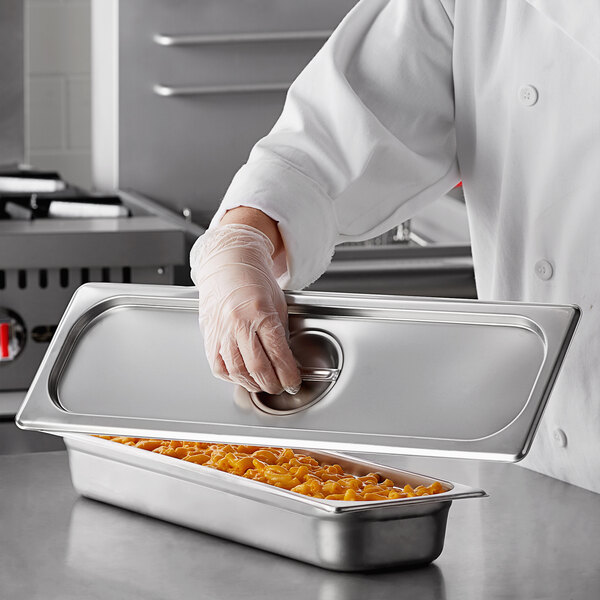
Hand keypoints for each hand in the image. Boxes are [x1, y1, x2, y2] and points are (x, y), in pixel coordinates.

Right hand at [190, 224, 301, 394]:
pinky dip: (233, 377)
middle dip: (273, 384)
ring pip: (238, 371)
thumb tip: (287, 361)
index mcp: (260, 313)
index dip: (288, 375)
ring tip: (263, 384)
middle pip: (258, 368)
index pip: (278, 354)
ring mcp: (221, 331)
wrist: (227, 265)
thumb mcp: (278, 303)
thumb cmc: (254, 280)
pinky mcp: (209, 337)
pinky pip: (219, 367)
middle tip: (281, 386)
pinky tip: (242, 376)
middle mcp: (238, 323)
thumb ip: (281, 333)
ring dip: (254, 384)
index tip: (294, 382)